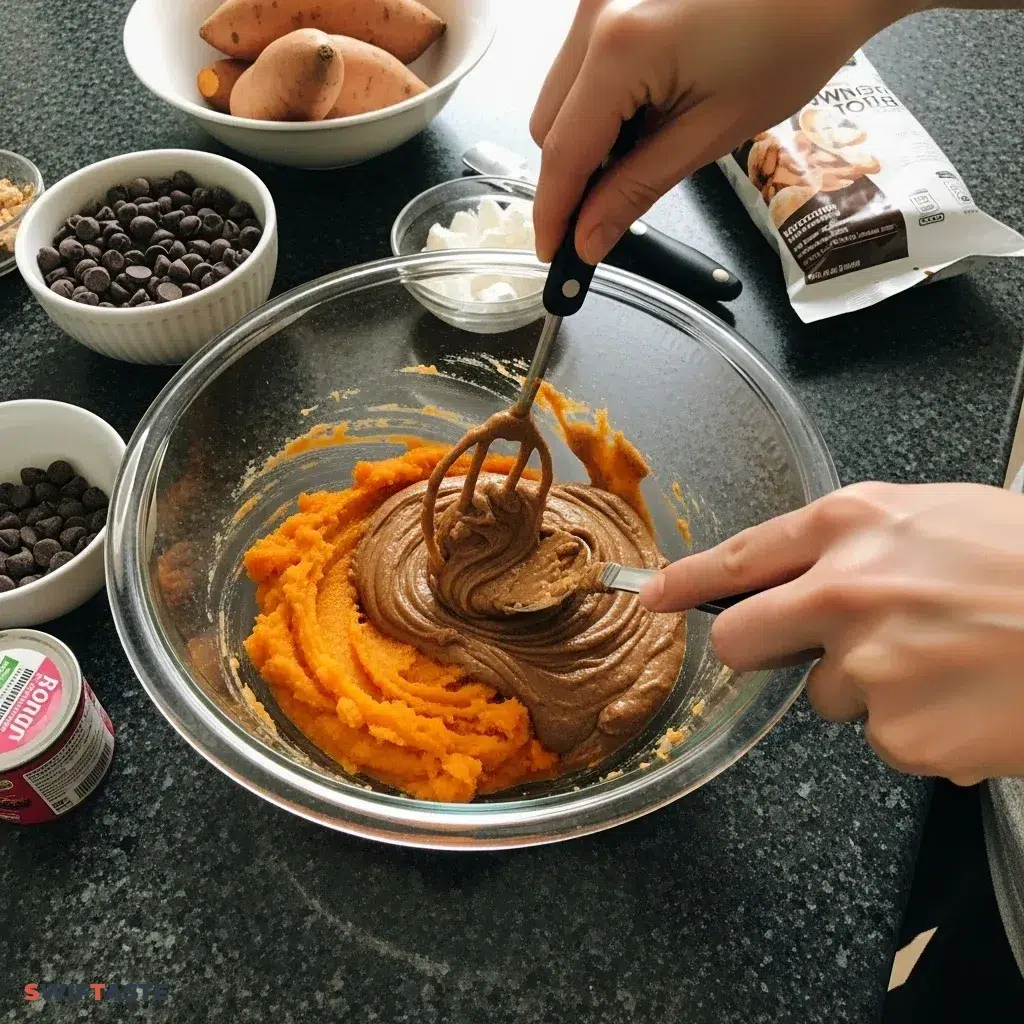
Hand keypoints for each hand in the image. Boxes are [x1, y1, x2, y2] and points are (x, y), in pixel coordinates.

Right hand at [530, 0, 917, 263]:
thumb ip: (636, 189)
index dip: (553, 213)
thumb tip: (588, 239)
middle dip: (572, 177)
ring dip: (585, 139)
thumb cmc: (792, 41)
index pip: (562, 152)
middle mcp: (597, 12)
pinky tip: (645, 110)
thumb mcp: (711, 133)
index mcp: (621, 48)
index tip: (554, 254)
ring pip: (559, 97)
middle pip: (548, 125)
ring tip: (645, 145)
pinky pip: (581, 68)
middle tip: (607, 214)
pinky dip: (599, 104)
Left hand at [639, 482, 1023, 783]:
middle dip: (765, 650)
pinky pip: (884, 738)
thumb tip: (798, 581)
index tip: (653, 598)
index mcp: (853, 526)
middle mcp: (845, 592)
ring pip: (828, 695)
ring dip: (872, 687)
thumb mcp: (935, 518)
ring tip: (947, 662)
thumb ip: (854, 545)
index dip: (686, 582)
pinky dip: (918, 728)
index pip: (739, 557)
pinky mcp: (901, 734)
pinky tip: (968, 700)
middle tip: (820, 647)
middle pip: (744, 641)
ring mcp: (869, 667)